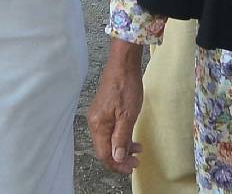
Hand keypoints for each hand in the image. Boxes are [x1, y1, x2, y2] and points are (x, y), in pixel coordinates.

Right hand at [88, 41, 143, 174]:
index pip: (104, 154)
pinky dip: (120, 136)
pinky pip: (109, 129)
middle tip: (136, 160)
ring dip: (121, 146)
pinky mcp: (103, 108)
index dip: (117, 164)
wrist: (123, 64)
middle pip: (104, 148)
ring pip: (108, 139)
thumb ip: (121, 138)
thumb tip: (117, 157)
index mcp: (98, 125)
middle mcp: (94, 121)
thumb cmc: (126, 86)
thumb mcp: (127, 116)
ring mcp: (98, 115)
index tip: (131, 167)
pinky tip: (130, 135)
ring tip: (137, 148)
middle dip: (120, 157)